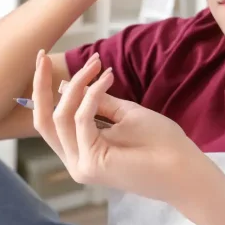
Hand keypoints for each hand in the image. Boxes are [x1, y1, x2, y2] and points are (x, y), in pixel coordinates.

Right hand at [30, 49, 202, 204]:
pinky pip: (82, 119)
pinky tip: (107, 78)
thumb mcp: (124, 114)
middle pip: (43, 120)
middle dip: (40, 85)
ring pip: (61, 117)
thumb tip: (66, 86)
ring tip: (97, 65)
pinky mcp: (92, 163)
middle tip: (42, 55)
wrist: (185, 169)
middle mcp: (75, 161)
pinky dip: (92, 94)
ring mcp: (81, 165)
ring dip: (78, 84)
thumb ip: (96, 102)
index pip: (49, 120)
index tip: (44, 59)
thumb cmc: (161, 144)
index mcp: (80, 152)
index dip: (42, 90)